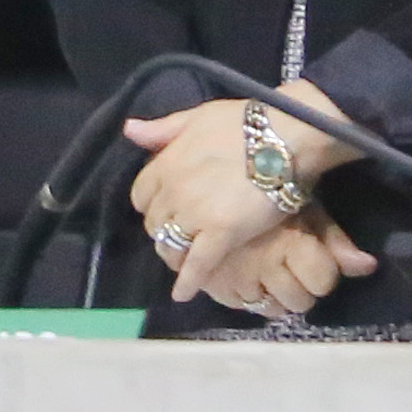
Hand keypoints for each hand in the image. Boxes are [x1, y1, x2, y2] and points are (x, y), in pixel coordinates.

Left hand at [120, 94, 375, 313]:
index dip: (154, 203)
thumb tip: (129, 130)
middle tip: (182, 234)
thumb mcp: (197, 117)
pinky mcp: (221, 235)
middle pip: (156, 223)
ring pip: (171, 246)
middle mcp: (173, 192)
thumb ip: (162, 129)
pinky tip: (184, 295)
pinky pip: (197, 266)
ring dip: (174, 255)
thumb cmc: (244, 123)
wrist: (282, 137)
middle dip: (165, 229)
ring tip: (183, 261)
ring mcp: (195, 215)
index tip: (167, 208)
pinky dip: (188, 283)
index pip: (141, 194)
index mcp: (165, 164)